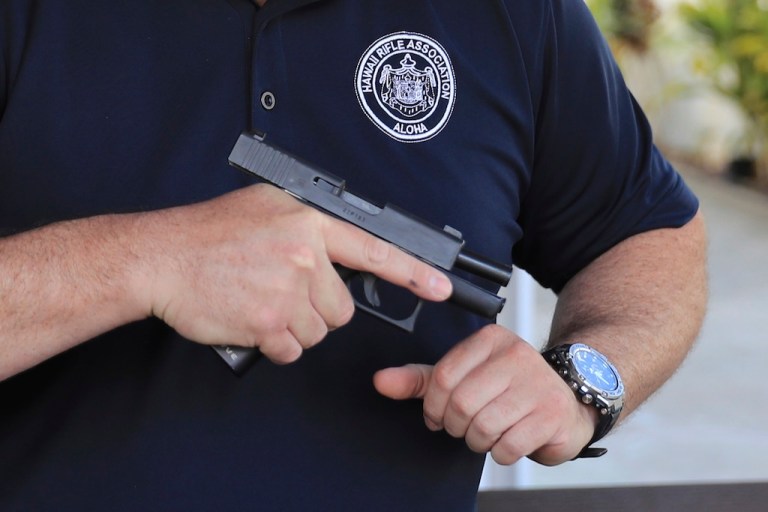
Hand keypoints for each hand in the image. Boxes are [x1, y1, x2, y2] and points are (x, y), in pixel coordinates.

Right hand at [135, 184, 451, 362]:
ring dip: (293, 327)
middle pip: (342, 309)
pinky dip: (275, 344)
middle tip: (281, 292)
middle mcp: (305, 256)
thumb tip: (337, 248)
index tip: (441, 287)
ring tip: (260, 301)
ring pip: (318, 331)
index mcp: (309, 224)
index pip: (374, 249)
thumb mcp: (265, 207)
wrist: (161, 257)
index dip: (412, 272)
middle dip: (317, 309)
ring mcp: (287, 291)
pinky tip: (252, 320)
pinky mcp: (269, 323)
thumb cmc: (208, 234)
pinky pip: (292, 350)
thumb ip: (308, 225)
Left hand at [373, 325, 597, 464]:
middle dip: (455, 425)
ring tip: (488, 432)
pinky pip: (508, 446)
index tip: (437, 415)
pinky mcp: (552, 414)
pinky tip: (509, 440)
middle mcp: (516, 355)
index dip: (432, 406)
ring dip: (477, 441)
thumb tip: (381, 381)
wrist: (568, 399)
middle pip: (461, 404)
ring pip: (483, 427)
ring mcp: (538, 384)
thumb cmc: (509, 388)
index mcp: (490, 340)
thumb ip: (422, 379)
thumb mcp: (463, 376)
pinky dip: (501, 452)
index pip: (442, 376)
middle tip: (465, 426)